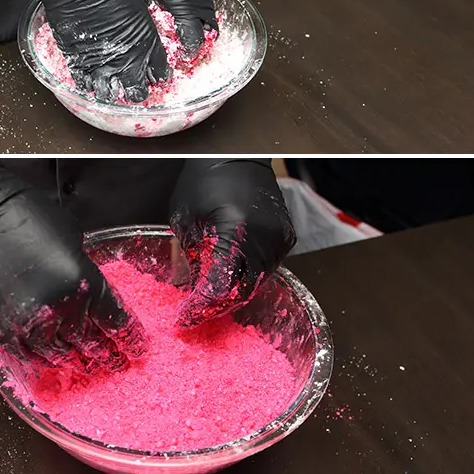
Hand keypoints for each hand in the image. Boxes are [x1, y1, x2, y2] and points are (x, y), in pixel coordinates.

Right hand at [0, 0, 168, 102]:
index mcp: (145, 41)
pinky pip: (83, 84)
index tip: (155, 73)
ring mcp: (99, 62)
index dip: (157, 74)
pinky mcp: (76, 60)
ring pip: (109, 94)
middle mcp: (125, 58)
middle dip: (136, 90)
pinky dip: (87, 84)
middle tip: (133, 85)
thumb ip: (140, 18)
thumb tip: (136, 20)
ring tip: (110, 85)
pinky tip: (90, 80)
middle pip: (136, 92)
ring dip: (111, 90)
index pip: (158, 70)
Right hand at [0, 160, 146, 371]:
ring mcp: (27, 322)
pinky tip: (50, 364)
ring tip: (85, 368)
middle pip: (90, 344)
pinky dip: (42, 362)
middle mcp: (59, 307)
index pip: (114, 319)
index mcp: (83, 280)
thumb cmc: (24, 213)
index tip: (137, 347)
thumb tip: (91, 291)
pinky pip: (27, 357)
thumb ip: (84, 270)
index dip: (128, 337)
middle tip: (116, 363)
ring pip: (59, 356)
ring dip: (75, 363)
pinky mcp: (0, 329)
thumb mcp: (72, 237)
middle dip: (106, 355)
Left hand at [121, 0, 216, 58]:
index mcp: (183, 1)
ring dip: (197, 28)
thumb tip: (138, 30)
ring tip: (179, 36)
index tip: (179, 61)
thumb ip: (142, 11)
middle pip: (208, 30)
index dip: (189, 53)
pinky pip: (204, 2)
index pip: (196, 38)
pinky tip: (177, 13)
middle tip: (181, 53)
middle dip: (197, 44)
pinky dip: (195, 13)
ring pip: (207, 16)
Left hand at [170, 159, 296, 327]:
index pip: (219, 285)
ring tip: (212, 289)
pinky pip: (268, 267)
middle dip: (218, 303)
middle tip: (198, 308)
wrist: (236, 157)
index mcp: (233, 229)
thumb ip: (193, 257)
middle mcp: (262, 236)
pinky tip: (233, 270)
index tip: (186, 316)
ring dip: (234, 290)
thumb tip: (194, 290)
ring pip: (257, 282)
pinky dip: (249, 273)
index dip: (201, 306)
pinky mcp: (286, 236)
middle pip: (242, 290)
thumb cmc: (204, 180)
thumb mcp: (186, 219)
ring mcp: (278, 237)